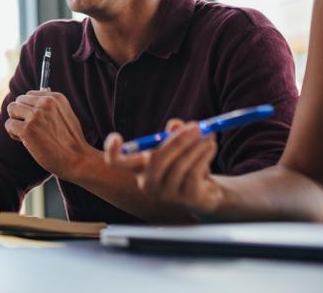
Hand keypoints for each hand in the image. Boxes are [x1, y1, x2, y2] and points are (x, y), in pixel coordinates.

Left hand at [4, 90, 95, 180]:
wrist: (77, 160)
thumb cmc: (71, 141)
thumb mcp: (66, 115)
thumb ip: (51, 105)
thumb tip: (39, 93)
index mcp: (55, 98)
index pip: (30, 94)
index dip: (30, 108)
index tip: (37, 121)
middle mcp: (45, 103)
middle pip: (19, 100)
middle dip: (21, 114)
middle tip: (30, 129)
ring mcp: (35, 115)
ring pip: (12, 109)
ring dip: (15, 122)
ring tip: (26, 134)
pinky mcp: (27, 129)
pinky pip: (9, 124)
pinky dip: (13, 133)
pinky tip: (24, 141)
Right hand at [104, 119, 222, 215]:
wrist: (205, 192)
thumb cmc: (184, 163)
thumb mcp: (176, 145)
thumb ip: (173, 133)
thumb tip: (176, 124)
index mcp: (139, 167)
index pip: (116, 162)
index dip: (112, 151)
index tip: (116, 138)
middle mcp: (147, 183)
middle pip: (155, 160)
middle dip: (176, 141)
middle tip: (194, 126)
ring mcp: (166, 194)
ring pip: (179, 165)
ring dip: (195, 146)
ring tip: (207, 133)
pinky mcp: (186, 198)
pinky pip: (193, 173)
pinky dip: (203, 155)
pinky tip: (211, 145)